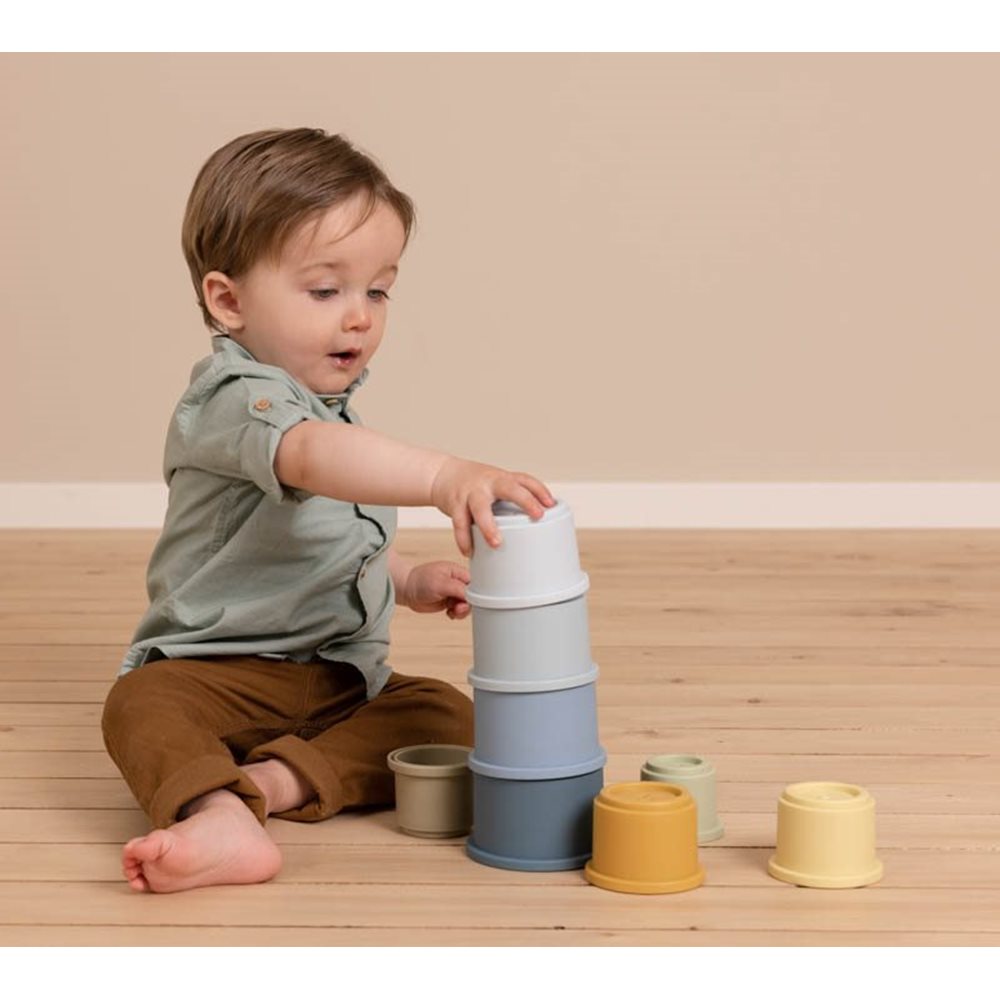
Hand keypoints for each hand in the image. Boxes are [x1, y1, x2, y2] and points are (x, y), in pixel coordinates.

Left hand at [401, 561, 472, 618]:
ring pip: (466, 604)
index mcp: (458, 572)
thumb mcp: (441, 584)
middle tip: (458, 608)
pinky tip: (449, 613)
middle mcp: (457, 582)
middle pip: (473, 596)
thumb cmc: (421, 581)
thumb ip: (458, 589)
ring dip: (461, 611)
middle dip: (467, 605)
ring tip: (452, 611)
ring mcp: (453, 592)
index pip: (475, 583)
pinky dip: (456, 614)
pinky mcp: (449, 601)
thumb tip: (472, 596)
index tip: (469, 602)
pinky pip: (459, 610)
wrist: (407, 590)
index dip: (475, 594)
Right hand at [430, 458, 556, 556]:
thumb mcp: (495, 483)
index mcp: (502, 478)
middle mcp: (488, 483)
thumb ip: (512, 498)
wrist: (442, 473)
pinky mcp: (455, 503)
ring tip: (497, 543)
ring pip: (480, 508)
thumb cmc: (474, 484)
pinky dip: (464, 539)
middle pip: (509, 488)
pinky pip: (459, 523)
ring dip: (489, 526)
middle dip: (525, 501)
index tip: (551, 504)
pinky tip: (469, 551)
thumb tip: (536, 523)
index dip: (540, 490)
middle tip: (537, 515)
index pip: (525, 480)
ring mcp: (471, 492)